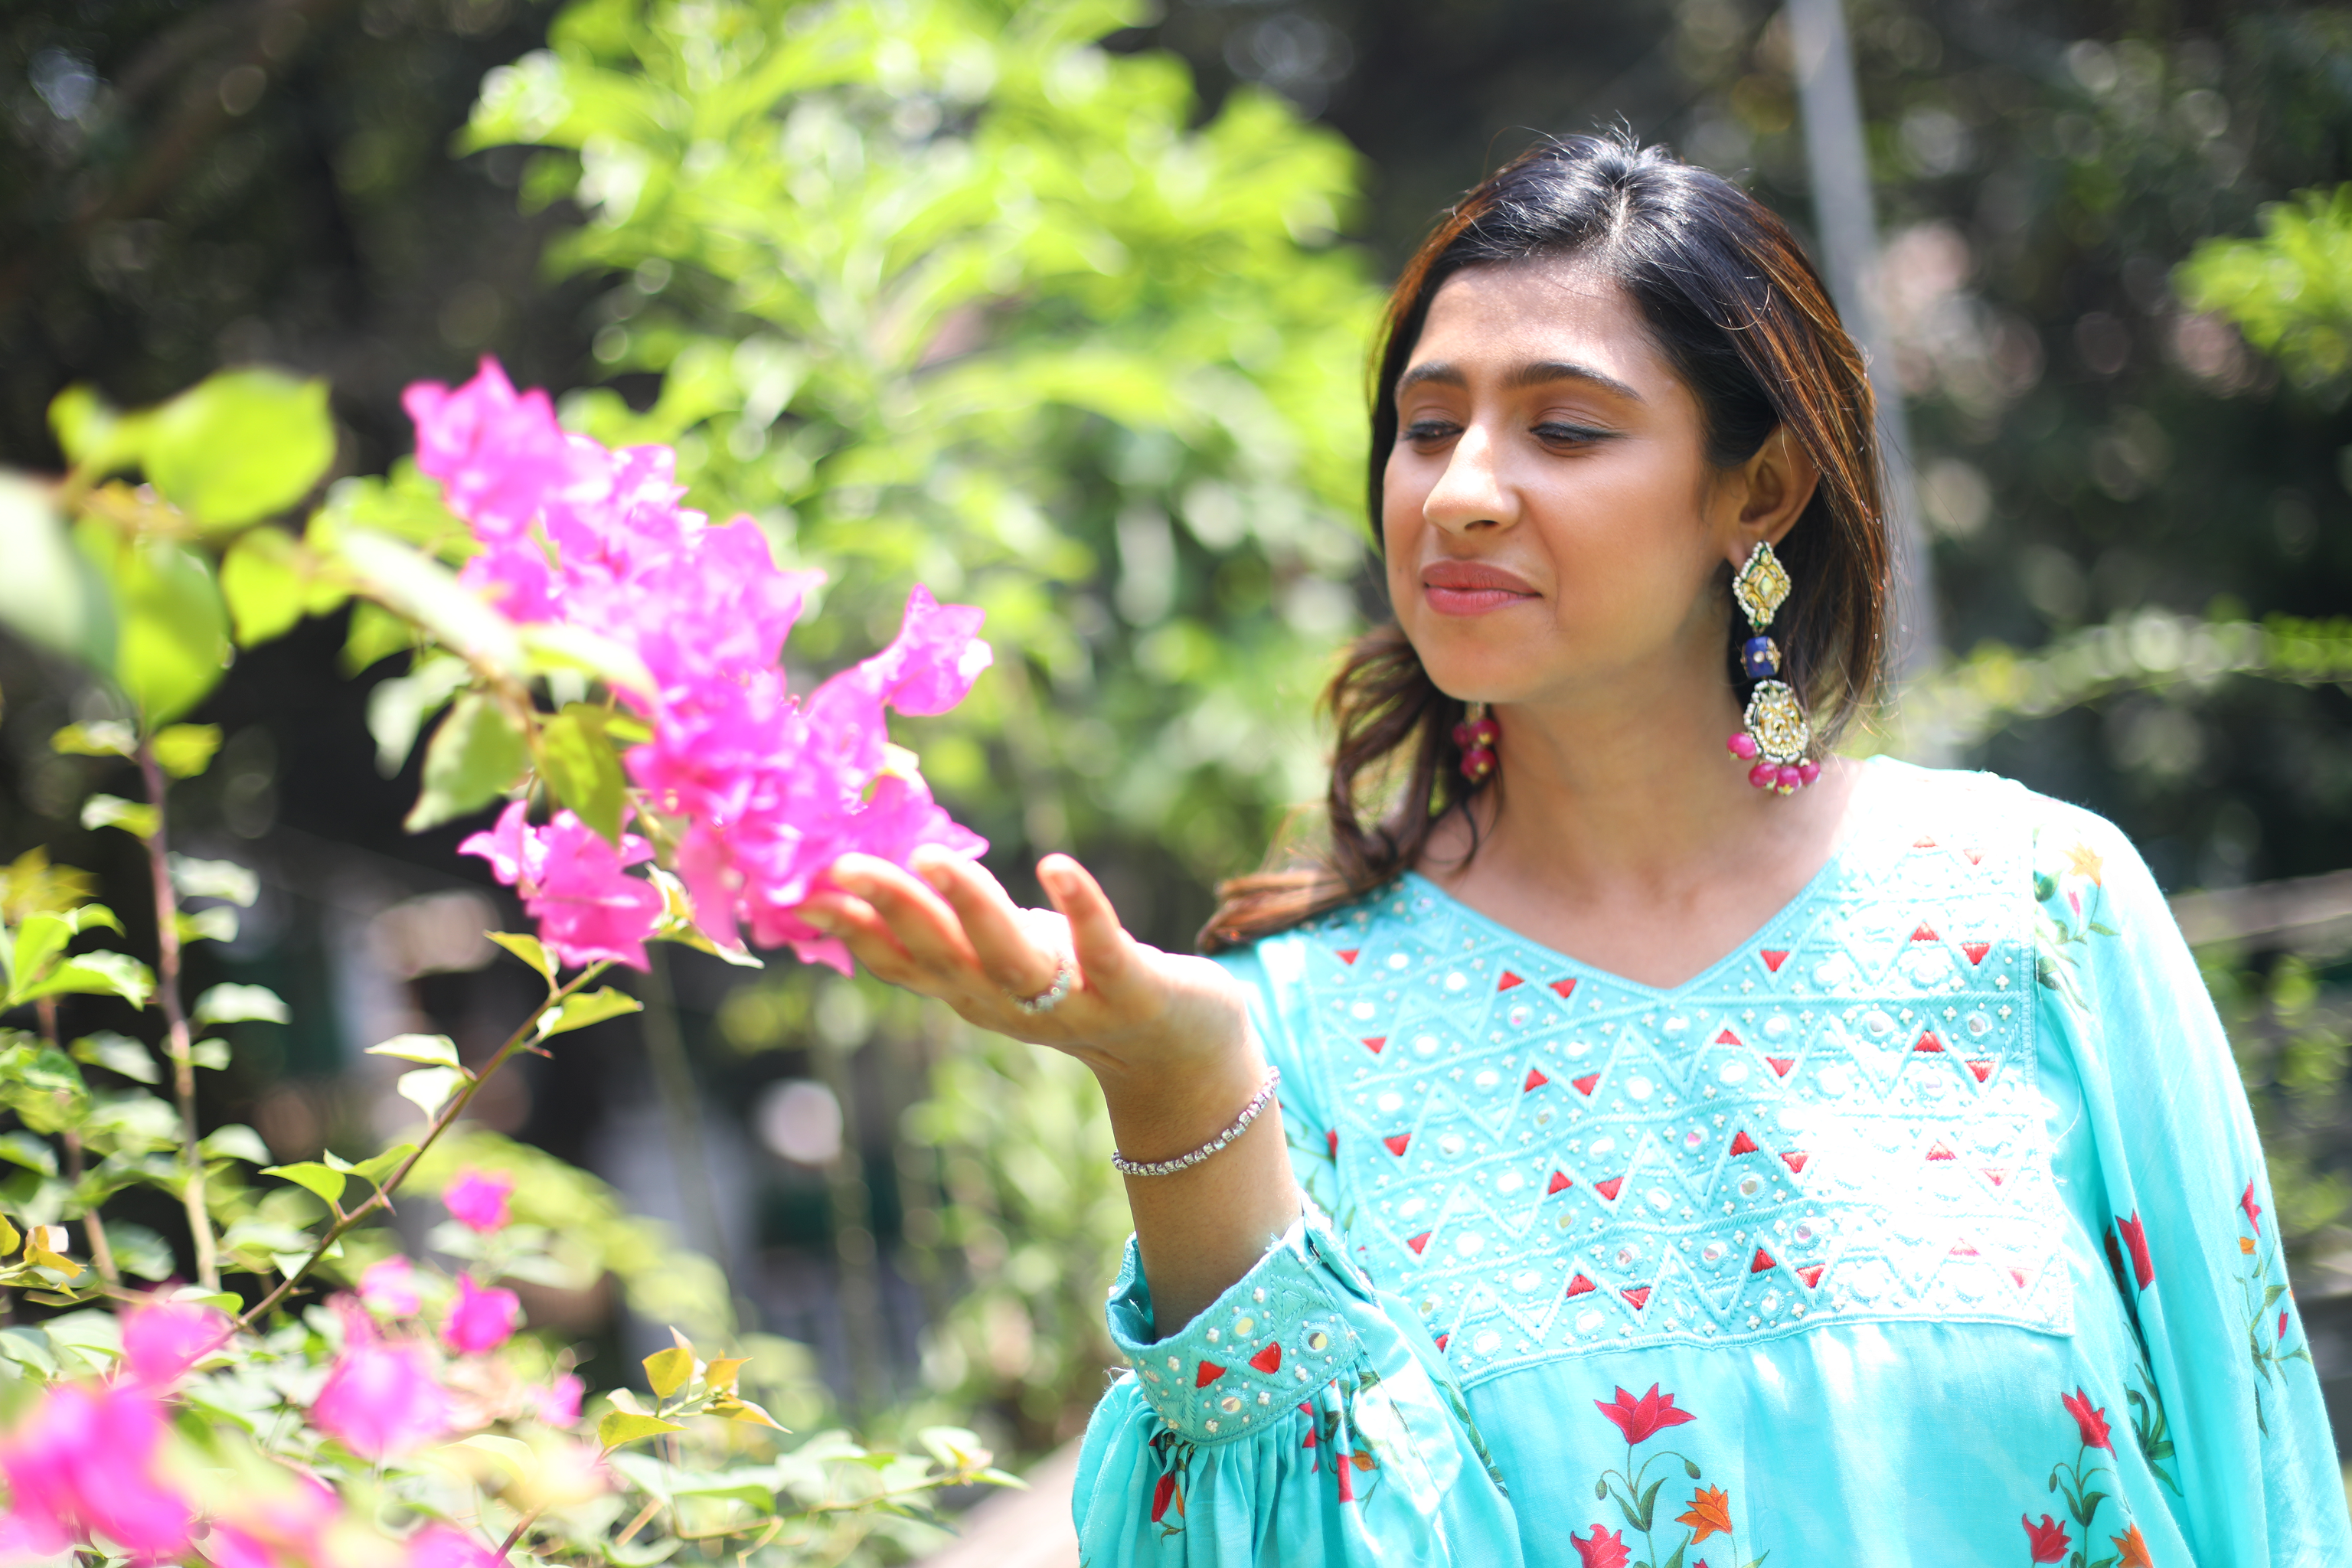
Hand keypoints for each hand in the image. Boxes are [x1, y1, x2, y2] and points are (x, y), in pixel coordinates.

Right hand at [806, 846, 1300, 1329]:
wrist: (1178, 1050)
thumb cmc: (1075, 983)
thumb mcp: (997, 959)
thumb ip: (939, 929)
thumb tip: (857, 877)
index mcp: (970, 991)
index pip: (898, 962)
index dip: (849, 930)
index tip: (798, 890)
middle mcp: (1008, 1003)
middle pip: (941, 957)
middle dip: (893, 909)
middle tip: (844, 864)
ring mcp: (1070, 1002)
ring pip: (1010, 957)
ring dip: (971, 909)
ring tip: (936, 858)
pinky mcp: (1132, 989)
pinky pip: (1102, 947)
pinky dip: (1081, 907)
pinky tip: (1057, 864)